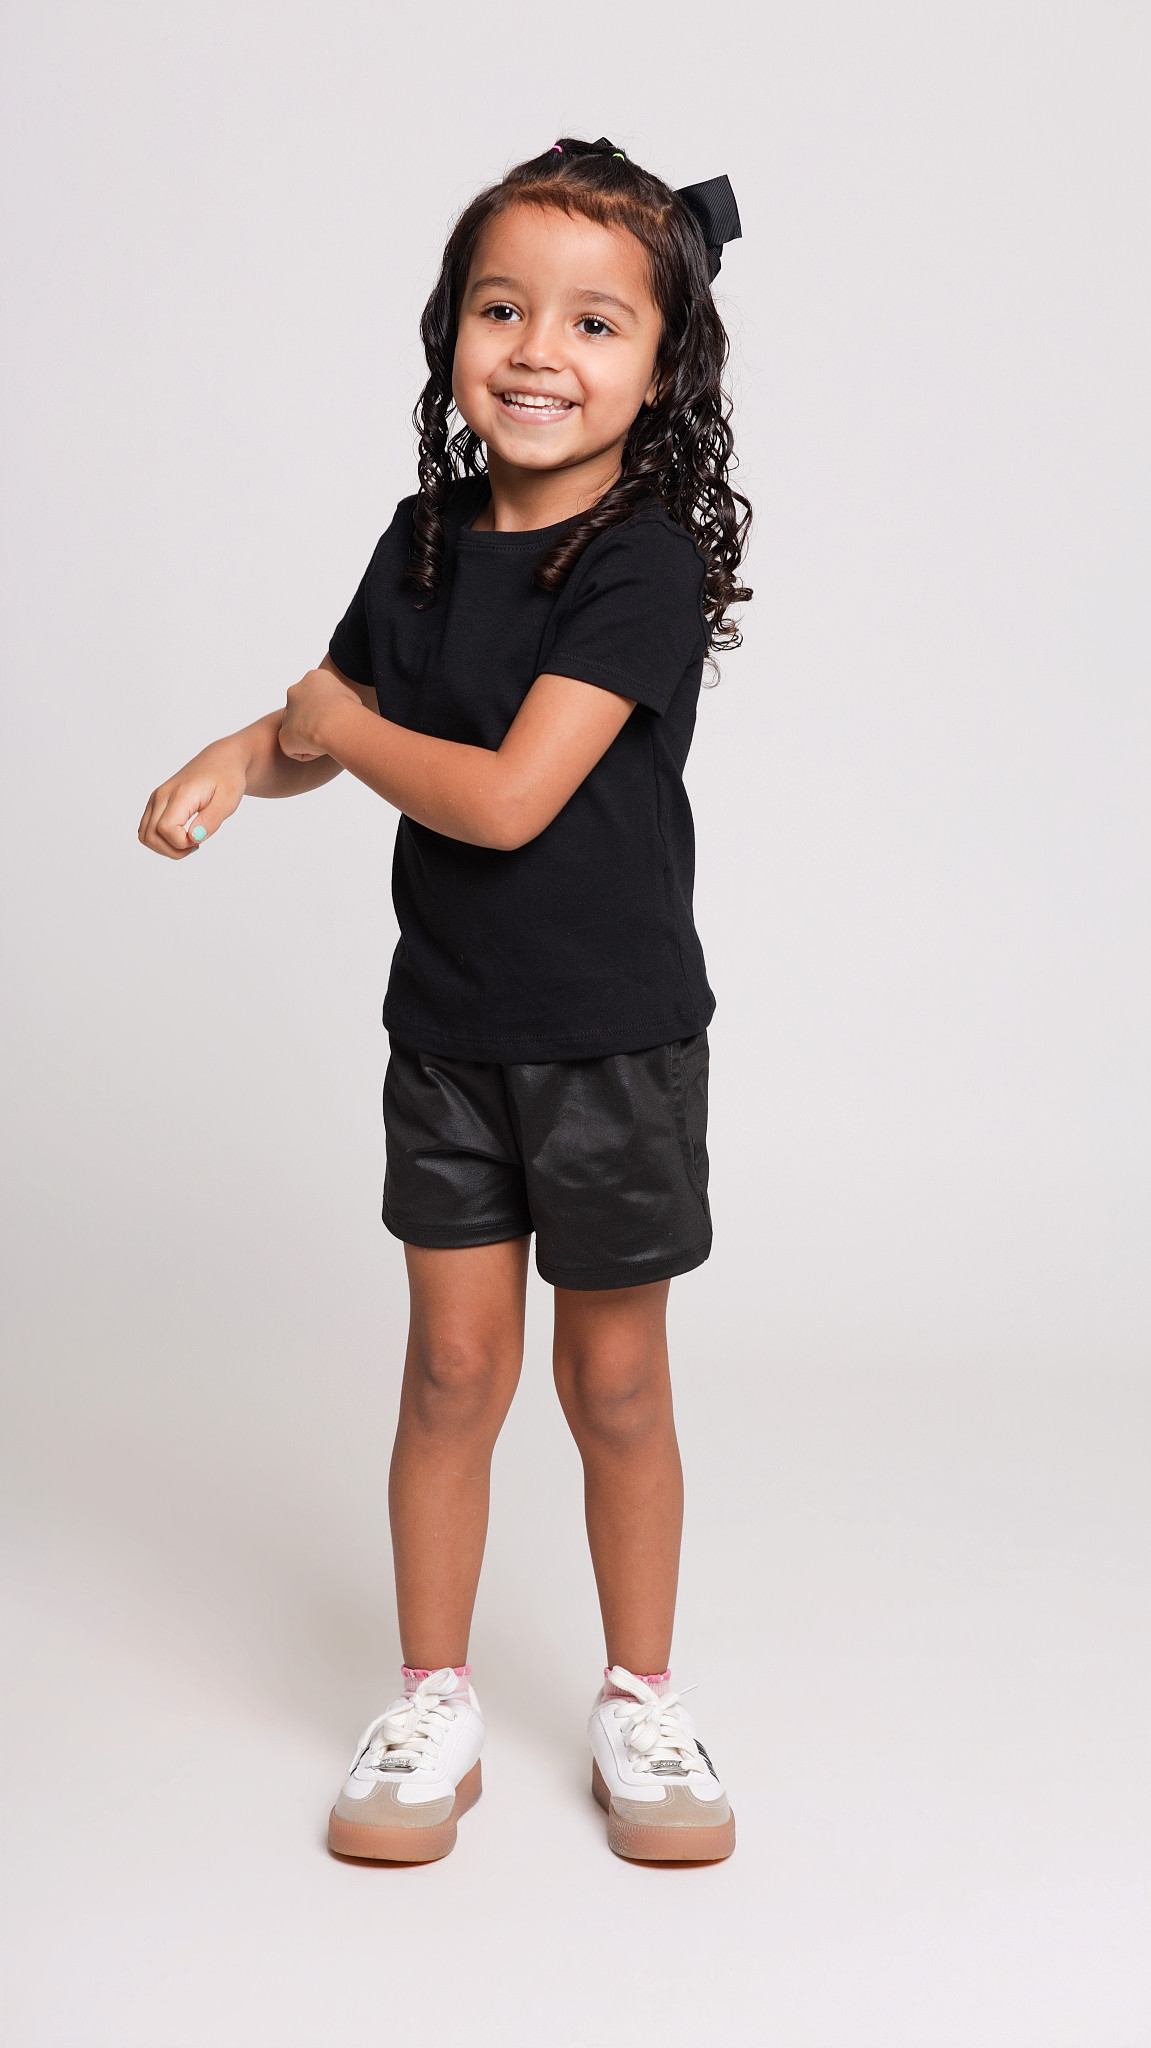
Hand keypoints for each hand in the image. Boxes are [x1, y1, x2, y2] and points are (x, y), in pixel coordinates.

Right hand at [138, 741, 246, 859]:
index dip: (182, 843)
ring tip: (190, 841)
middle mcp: (161, 796)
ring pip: (145, 835)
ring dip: (165, 848)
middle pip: (150, 836)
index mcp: (180, 794)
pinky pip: (148, 829)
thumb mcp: (228, 800)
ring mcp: (156, 799)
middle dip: (173, 850)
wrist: (220, 760)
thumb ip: (211, 820)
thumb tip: (194, 838)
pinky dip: (162, 840)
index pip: (165, 829)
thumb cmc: (227, 778)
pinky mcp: (156, 803)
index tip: (201, 838)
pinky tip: (182, 836)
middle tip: (196, 844)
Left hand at [279, 668, 359, 761]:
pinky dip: (308, 752)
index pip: (318, 696)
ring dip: (312, 738)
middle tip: (333, 732)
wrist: (335, 721)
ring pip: (299, 731)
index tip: (339, 719)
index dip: (329, 711)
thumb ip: (340, 701)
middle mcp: (295, 692)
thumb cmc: (349, 710)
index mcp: (313, 679)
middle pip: (304, 712)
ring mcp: (286, 714)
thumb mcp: (351, 697)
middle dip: (316, 723)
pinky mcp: (284, 735)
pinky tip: (321, 749)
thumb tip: (342, 712)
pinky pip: (295, 748)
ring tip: (328, 741)